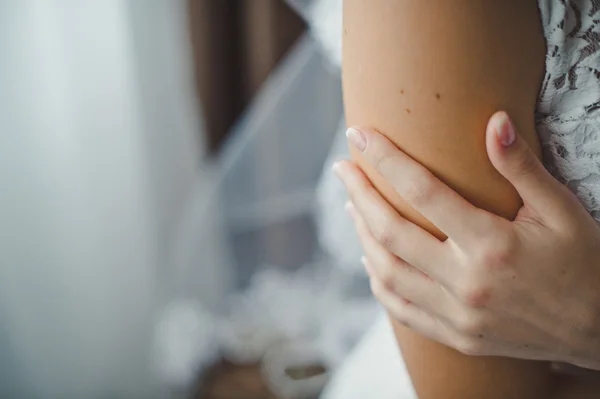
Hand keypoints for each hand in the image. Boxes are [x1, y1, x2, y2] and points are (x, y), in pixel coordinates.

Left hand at [333, 111, 599, 369]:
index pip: (423, 191)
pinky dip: (379, 282)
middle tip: (343, 169)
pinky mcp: (457, 336)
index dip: (386, 159)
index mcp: (492, 245)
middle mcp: (467, 283)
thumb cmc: (584, 262)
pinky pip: (401, 309)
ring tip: (352, 207)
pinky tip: (370, 260)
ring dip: (362, 236)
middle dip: (359, 194)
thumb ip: (521, 168)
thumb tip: (494, 121)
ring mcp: (458, 315)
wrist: (599, 329)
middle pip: (390, 233)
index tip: (360, 135)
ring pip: (387, 273)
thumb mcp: (561, 210)